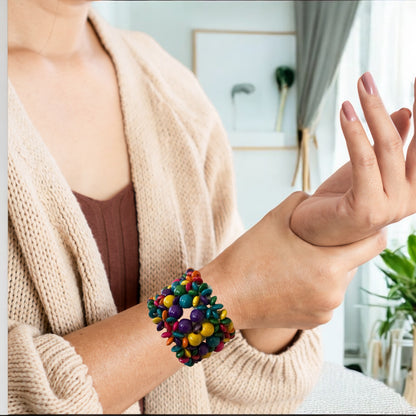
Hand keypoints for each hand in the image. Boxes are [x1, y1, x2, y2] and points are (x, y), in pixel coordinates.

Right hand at [202, 191, 386, 330]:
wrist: (224, 296)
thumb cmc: (247, 257)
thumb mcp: (274, 218)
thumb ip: (302, 201)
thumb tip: (317, 199)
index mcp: (328, 266)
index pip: (374, 244)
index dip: (370, 230)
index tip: (359, 223)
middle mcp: (333, 292)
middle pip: (354, 262)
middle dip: (340, 250)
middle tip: (315, 241)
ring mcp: (325, 310)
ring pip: (339, 281)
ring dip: (328, 269)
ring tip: (299, 261)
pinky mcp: (315, 322)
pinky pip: (327, 297)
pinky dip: (317, 287)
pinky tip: (293, 279)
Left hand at [290, 73, 414, 245]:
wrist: (312, 232)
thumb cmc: (340, 201)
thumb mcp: (367, 168)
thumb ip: (389, 144)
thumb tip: (406, 112)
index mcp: (414, 188)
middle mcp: (409, 199)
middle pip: (411, 141)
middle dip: (406, 103)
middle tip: (378, 77)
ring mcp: (390, 207)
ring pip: (388, 147)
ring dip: (373, 111)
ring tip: (361, 85)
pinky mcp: (366, 209)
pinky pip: (364, 161)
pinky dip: (355, 133)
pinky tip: (346, 111)